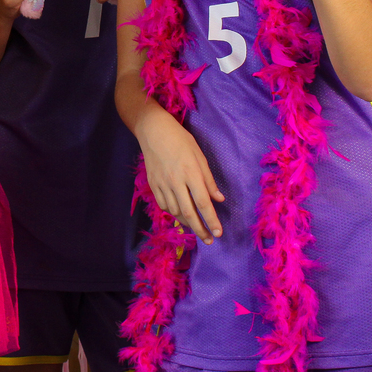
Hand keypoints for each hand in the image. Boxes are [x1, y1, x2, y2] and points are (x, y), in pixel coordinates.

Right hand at [136, 112, 224, 241]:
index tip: (218, 233)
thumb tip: (219, 199)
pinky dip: (173, 213)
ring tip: (196, 227)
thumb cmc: (180, 140)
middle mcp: (176, 182)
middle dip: (200, 229)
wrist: (153, 131)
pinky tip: (180, 215)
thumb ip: (209, 180)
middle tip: (209, 240)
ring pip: (175, 211)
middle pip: (189, 213)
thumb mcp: (199, 156)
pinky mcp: (153, 184)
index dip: (211, 220)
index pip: (203, 203)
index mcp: (191, 173)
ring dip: (187, 223)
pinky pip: (163, 205)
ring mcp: (162, 184)